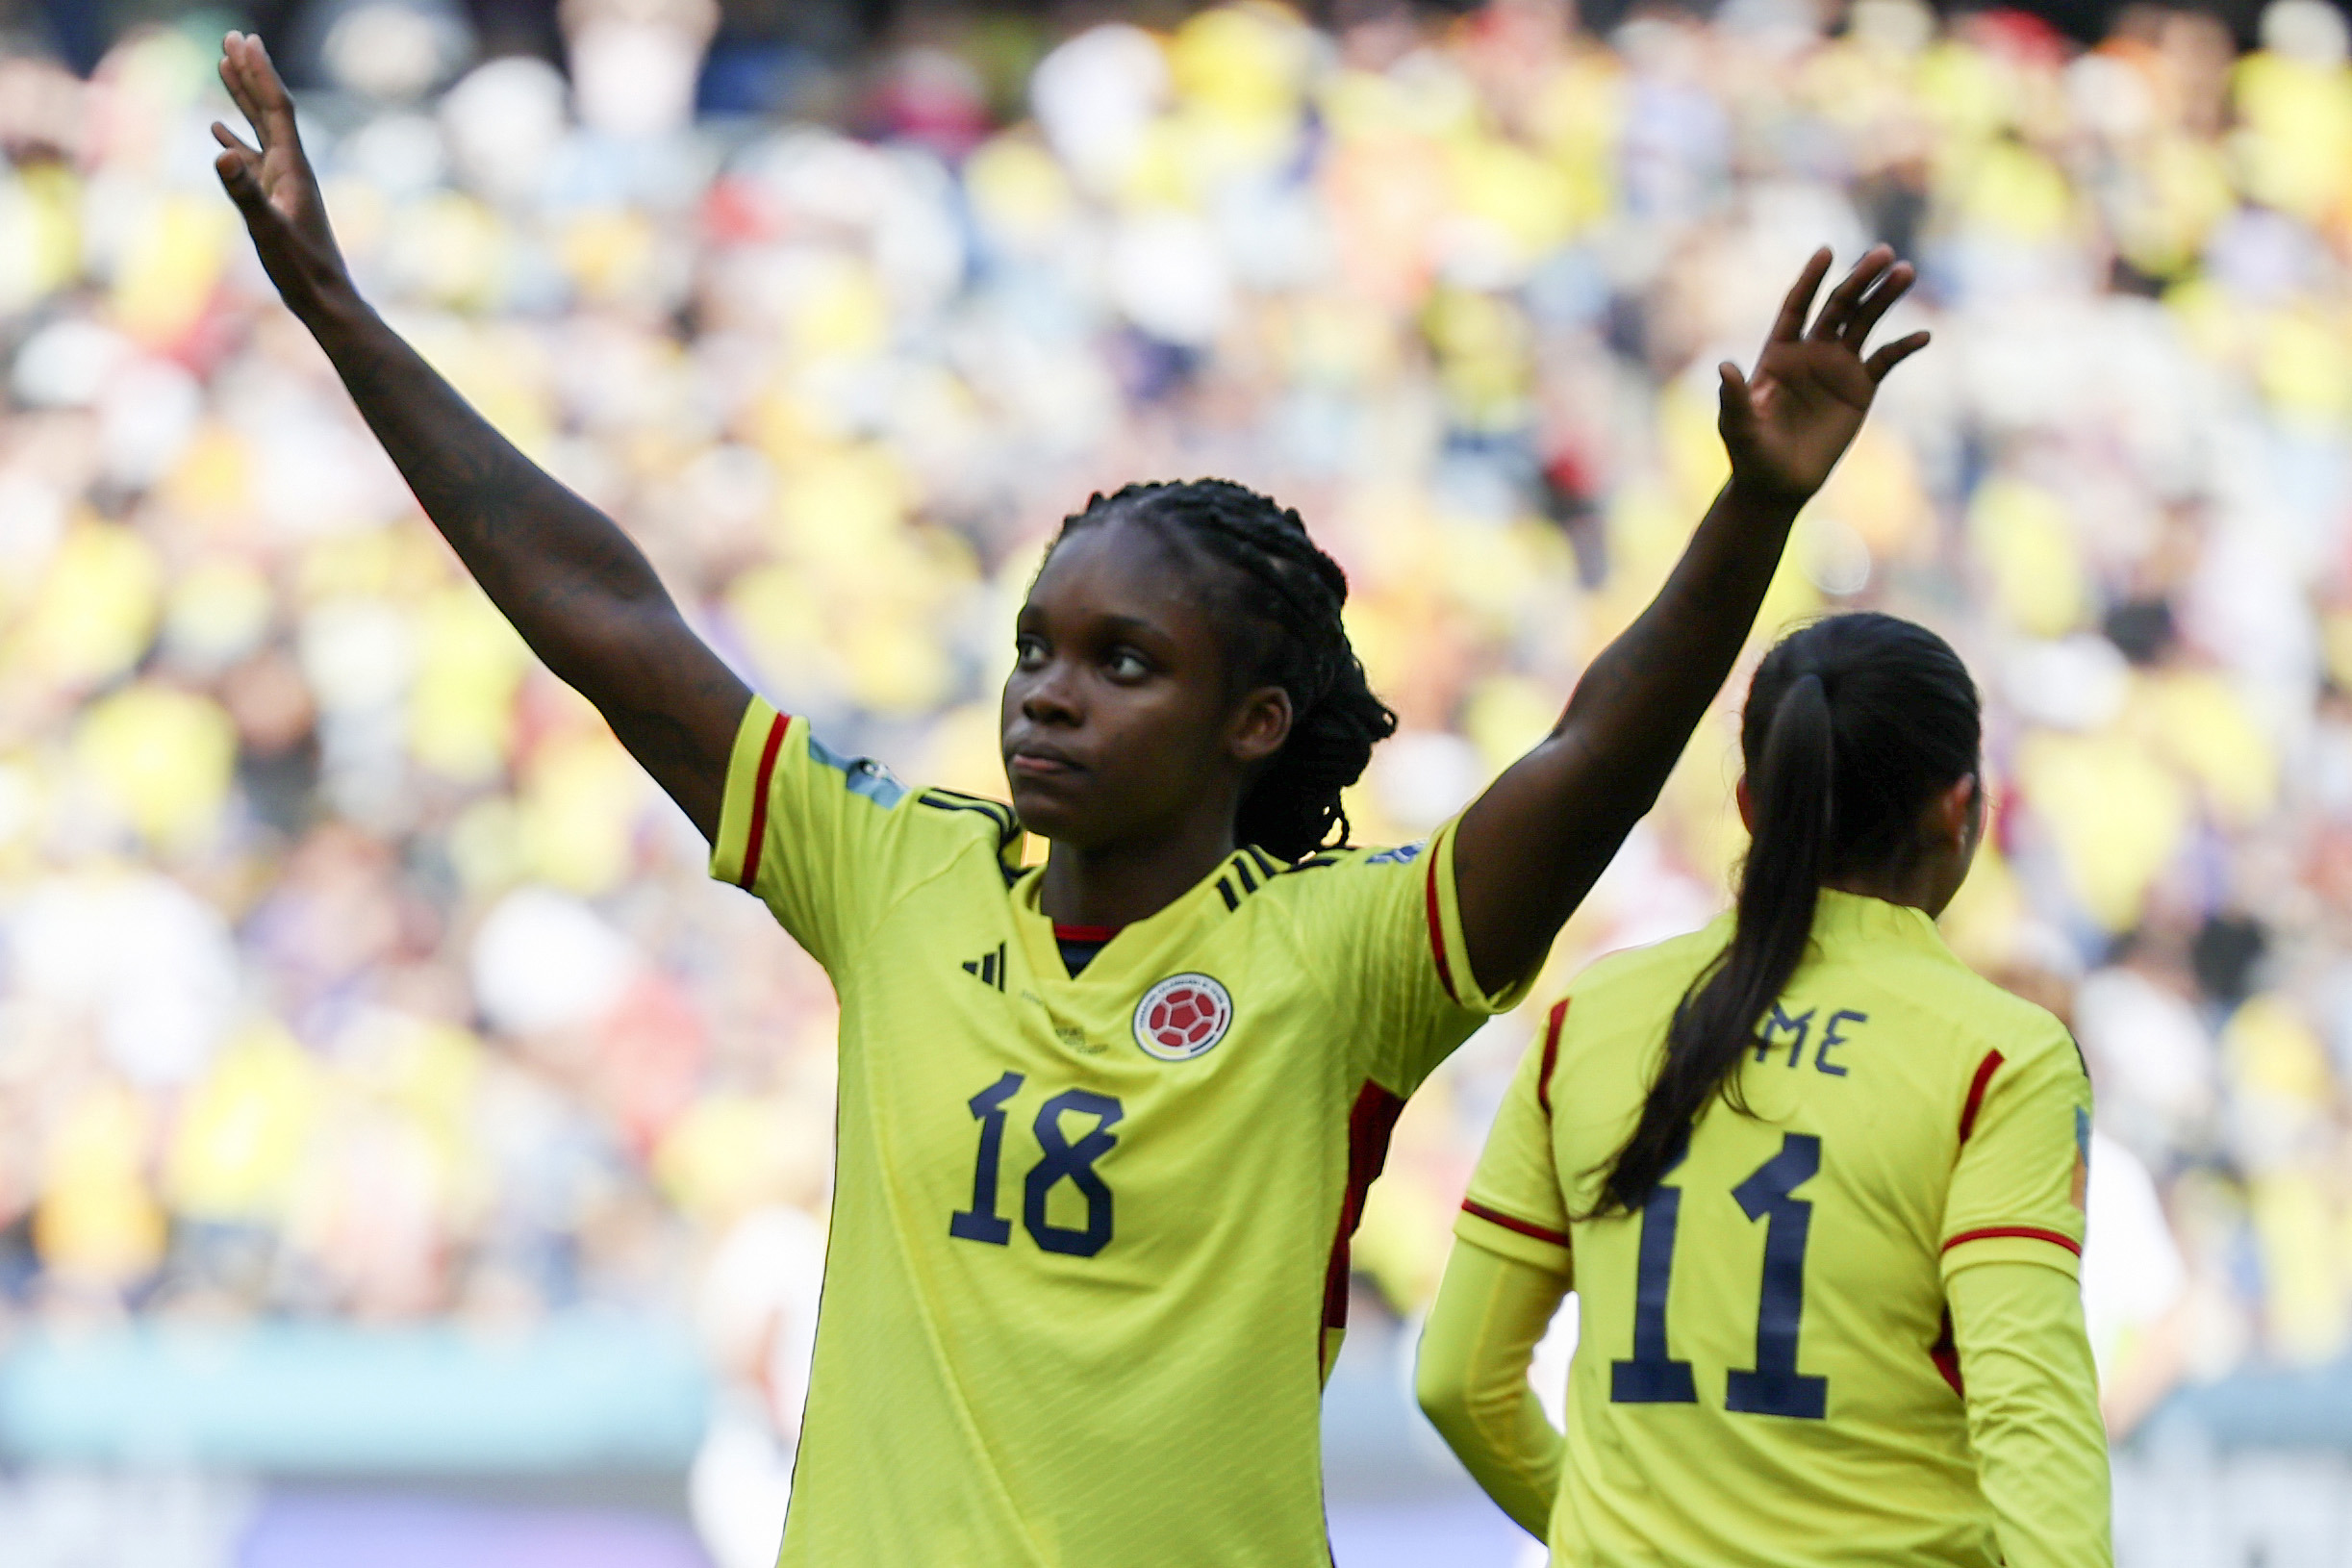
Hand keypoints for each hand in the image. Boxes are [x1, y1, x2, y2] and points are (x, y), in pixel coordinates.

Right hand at [211, 32, 352, 314]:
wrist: (325, 299)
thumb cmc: (300, 269)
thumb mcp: (267, 229)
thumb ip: (244, 192)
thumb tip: (222, 151)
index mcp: (293, 168)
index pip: (276, 108)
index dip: (261, 73)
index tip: (244, 40)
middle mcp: (291, 168)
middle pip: (269, 109)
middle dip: (251, 73)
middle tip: (232, 37)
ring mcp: (283, 183)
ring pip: (260, 129)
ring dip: (242, 97)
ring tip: (224, 66)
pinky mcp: (275, 199)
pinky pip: (252, 158)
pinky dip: (236, 137)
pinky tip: (220, 130)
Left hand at [1718, 245, 1928, 507]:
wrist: (1779, 483)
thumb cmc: (1751, 454)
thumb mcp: (1739, 426)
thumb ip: (1734, 397)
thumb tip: (1724, 368)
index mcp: (1779, 353)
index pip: (1796, 307)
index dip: (1810, 280)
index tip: (1826, 252)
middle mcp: (1811, 352)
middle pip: (1837, 307)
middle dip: (1859, 280)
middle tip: (1883, 254)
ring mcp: (1838, 367)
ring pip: (1864, 323)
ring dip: (1884, 298)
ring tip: (1906, 272)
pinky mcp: (1861, 388)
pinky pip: (1885, 360)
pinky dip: (1903, 347)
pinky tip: (1922, 335)